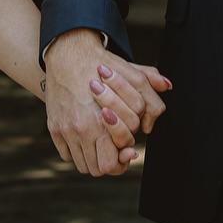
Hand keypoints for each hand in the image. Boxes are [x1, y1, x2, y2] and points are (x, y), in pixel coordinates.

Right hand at [43, 28, 172, 177]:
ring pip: (83, 165)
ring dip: (95, 159)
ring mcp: (66, 129)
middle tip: (116, 150)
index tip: (128, 149)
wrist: (67, 53)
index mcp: (103, 119)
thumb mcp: (129, 71)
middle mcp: (83, 127)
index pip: (116, 159)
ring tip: (103, 146)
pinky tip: (86, 139)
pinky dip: (77, 152)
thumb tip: (168, 86)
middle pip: (99, 169)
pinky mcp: (54, 127)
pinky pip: (67, 155)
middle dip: (111, 162)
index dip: (124, 157)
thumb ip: (149, 83)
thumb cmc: (100, 64)